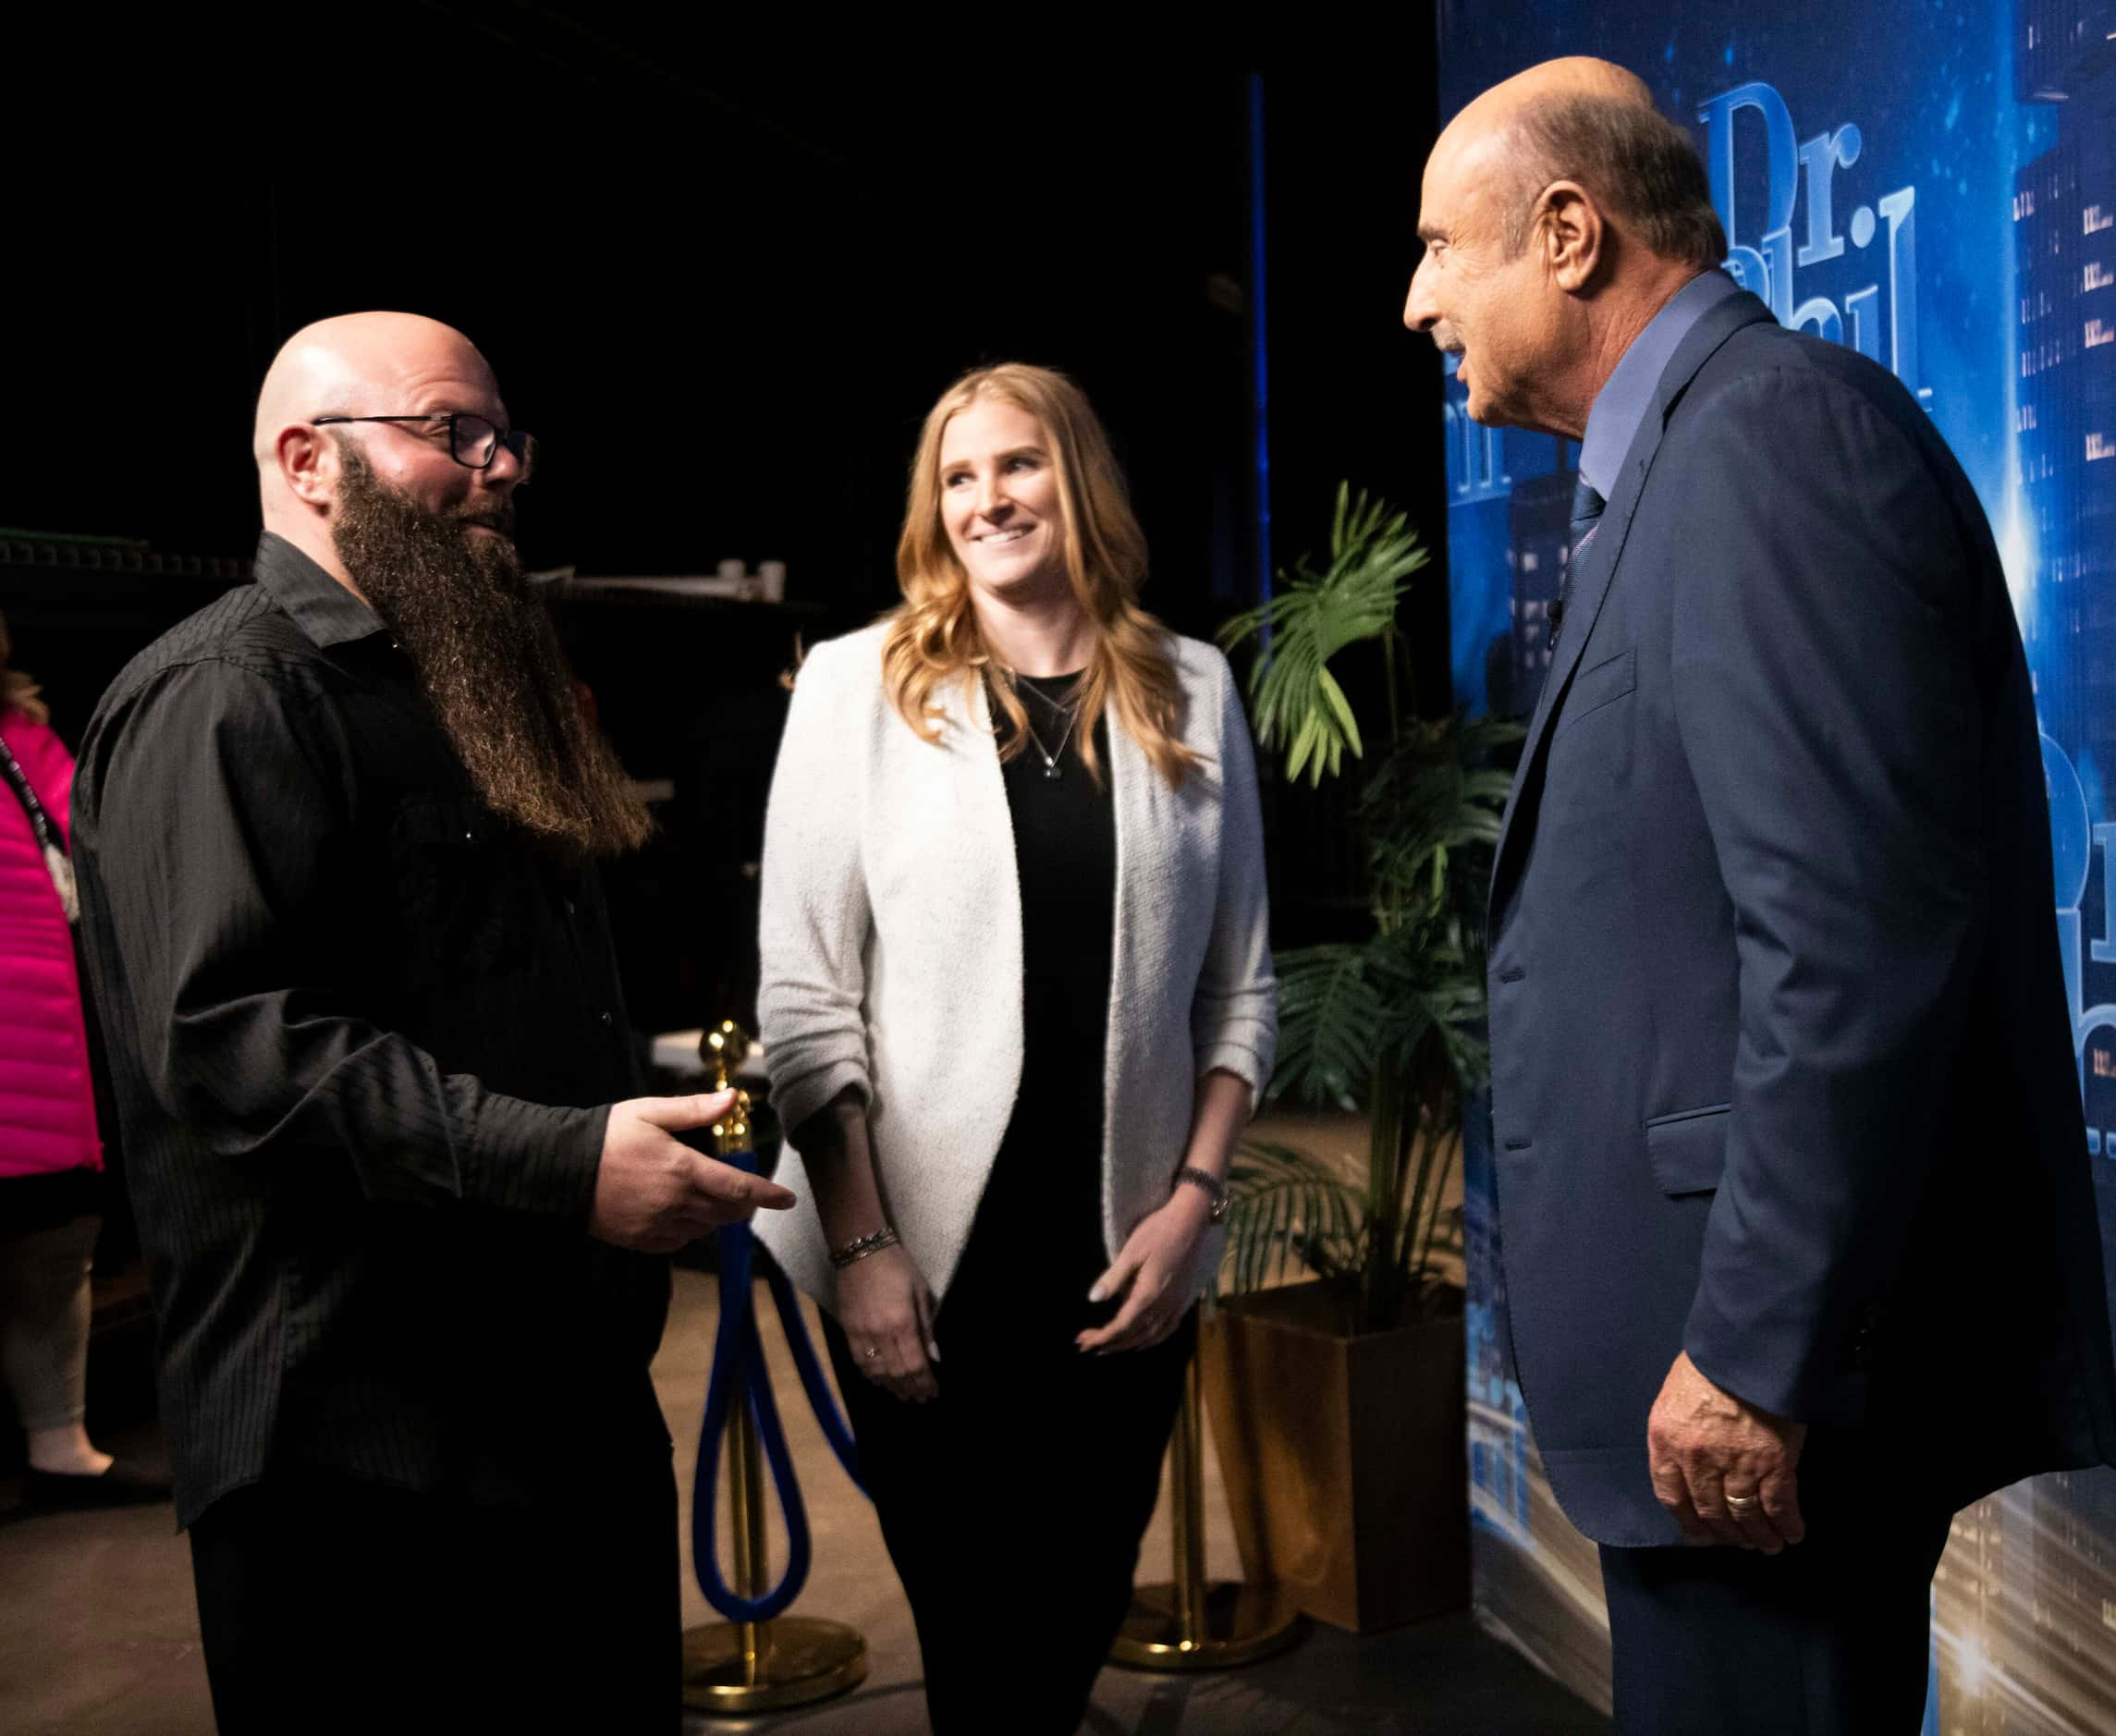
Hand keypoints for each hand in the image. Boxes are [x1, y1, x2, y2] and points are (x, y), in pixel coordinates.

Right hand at [589, 1092, 794, 1253]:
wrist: (560, 1168)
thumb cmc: (608, 1135)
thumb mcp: (651, 1112)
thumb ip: (695, 1110)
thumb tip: (733, 1100)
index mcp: (683, 1170)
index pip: (739, 1188)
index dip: (767, 1195)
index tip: (788, 1200)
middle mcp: (676, 1203)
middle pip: (727, 1212)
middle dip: (744, 1205)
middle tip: (749, 1195)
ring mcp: (658, 1225)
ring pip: (705, 1228)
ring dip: (718, 1216)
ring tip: (716, 1200)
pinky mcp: (641, 1240)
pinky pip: (679, 1242)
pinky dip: (691, 1231)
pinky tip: (685, 1215)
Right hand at [836, 1245, 939, 1403]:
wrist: (860, 1250)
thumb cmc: (897, 1265)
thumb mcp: (920, 1291)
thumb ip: (926, 1326)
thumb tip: (934, 1356)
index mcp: (902, 1322)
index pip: (915, 1364)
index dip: (925, 1382)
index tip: (934, 1392)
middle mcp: (880, 1333)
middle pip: (897, 1373)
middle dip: (911, 1389)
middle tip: (921, 1399)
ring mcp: (861, 1334)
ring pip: (876, 1372)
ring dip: (891, 1387)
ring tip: (903, 1396)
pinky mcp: (847, 1330)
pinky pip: (859, 1361)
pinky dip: (871, 1376)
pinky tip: (880, 1382)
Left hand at [1076, 1187, 1210, 1354]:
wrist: (1191, 1221)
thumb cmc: (1157, 1232)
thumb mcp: (1131, 1252)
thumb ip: (1113, 1278)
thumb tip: (1094, 1299)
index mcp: (1147, 1295)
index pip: (1120, 1326)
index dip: (1101, 1336)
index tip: (1082, 1341)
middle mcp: (1163, 1306)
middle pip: (1134, 1335)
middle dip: (1110, 1343)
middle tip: (1087, 1347)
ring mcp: (1176, 1304)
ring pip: (1151, 1336)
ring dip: (1129, 1345)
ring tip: (1110, 1348)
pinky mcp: (1183, 1298)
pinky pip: (1168, 1328)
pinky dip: (1154, 1339)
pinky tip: (1145, 1340)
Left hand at [1647, 1350, 1807, 1551]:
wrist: (1745, 1350)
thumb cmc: (1707, 1365)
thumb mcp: (1673, 1396)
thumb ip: (1677, 1433)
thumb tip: (1687, 1464)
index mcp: (1666, 1441)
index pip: (1671, 1496)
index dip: (1688, 1522)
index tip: (1700, 1535)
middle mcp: (1697, 1460)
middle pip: (1710, 1512)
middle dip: (1726, 1534)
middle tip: (1739, 1543)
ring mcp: (1736, 1465)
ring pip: (1745, 1515)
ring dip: (1758, 1536)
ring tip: (1768, 1546)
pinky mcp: (1773, 1464)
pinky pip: (1779, 1506)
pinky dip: (1787, 1524)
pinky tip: (1793, 1534)